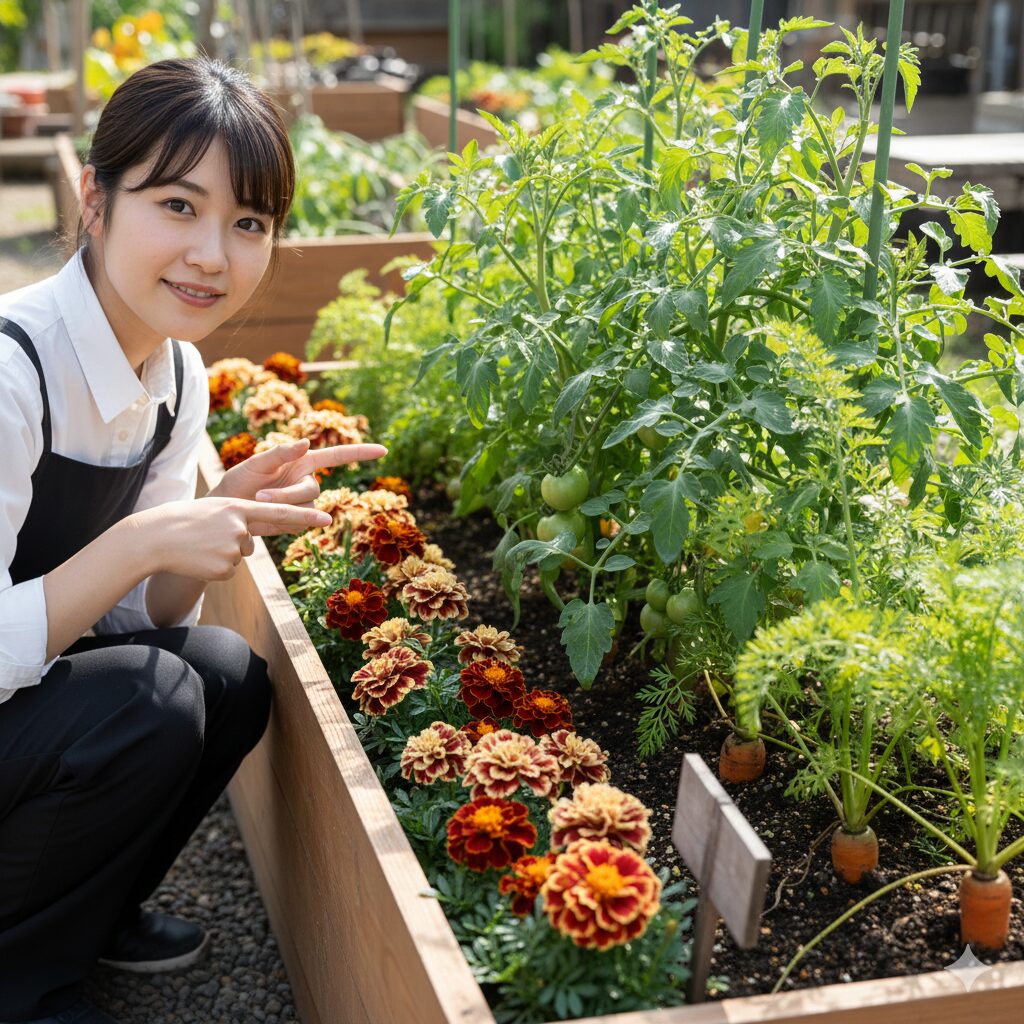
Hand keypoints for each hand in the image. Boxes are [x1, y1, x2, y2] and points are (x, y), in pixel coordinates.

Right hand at [134, 497, 332, 580]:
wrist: (154, 538)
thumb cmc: (183, 522)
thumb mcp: (214, 510)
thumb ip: (238, 519)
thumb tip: (249, 542)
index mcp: (238, 507)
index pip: (279, 513)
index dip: (305, 516)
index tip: (328, 518)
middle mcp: (240, 527)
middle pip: (250, 541)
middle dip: (233, 541)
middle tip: (207, 536)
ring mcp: (233, 548)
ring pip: (239, 556)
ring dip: (221, 554)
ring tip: (200, 547)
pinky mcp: (225, 569)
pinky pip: (229, 571)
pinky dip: (215, 568)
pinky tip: (199, 559)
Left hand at [215, 438, 387, 507]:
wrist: (226, 510)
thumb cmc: (239, 481)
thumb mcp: (256, 463)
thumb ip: (280, 453)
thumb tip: (306, 441)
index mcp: (302, 462)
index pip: (337, 456)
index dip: (360, 452)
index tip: (384, 450)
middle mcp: (307, 481)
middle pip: (313, 489)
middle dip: (288, 493)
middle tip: (260, 495)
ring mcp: (304, 503)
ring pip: (309, 508)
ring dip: (285, 507)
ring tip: (259, 504)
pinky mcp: (298, 521)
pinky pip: (301, 522)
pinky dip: (284, 520)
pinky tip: (267, 517)